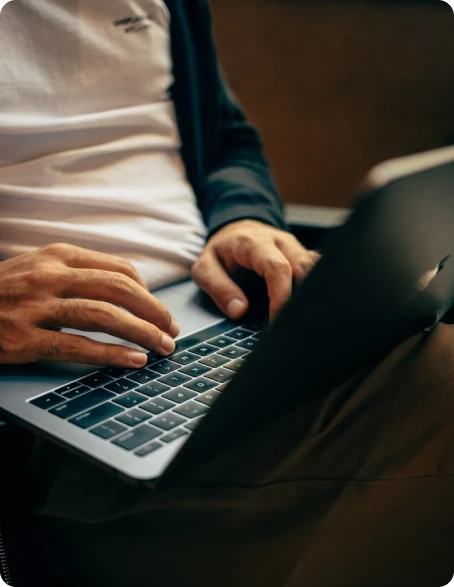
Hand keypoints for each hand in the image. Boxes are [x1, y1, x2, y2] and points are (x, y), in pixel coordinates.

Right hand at [0, 243, 179, 366]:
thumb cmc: (3, 291)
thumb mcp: (39, 268)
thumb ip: (78, 274)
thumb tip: (126, 291)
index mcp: (58, 255)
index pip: (119, 268)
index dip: (148, 292)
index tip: (161, 311)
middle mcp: (50, 275)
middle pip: (119, 289)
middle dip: (154, 312)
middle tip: (172, 331)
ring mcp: (36, 306)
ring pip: (104, 315)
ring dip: (141, 332)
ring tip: (162, 348)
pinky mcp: (23, 338)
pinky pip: (77, 346)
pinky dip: (111, 354)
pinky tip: (132, 360)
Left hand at [192, 220, 320, 319]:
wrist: (235, 230)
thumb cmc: (221, 251)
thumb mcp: (205, 267)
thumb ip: (219, 288)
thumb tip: (239, 310)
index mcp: (254, 243)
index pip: (278, 268)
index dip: (282, 296)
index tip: (277, 321)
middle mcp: (280, 242)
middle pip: (305, 268)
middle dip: (302, 299)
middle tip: (293, 326)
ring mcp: (295, 247)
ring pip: (316, 268)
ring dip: (312, 293)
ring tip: (303, 320)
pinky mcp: (303, 255)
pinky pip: (318, 269)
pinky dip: (317, 288)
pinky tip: (311, 308)